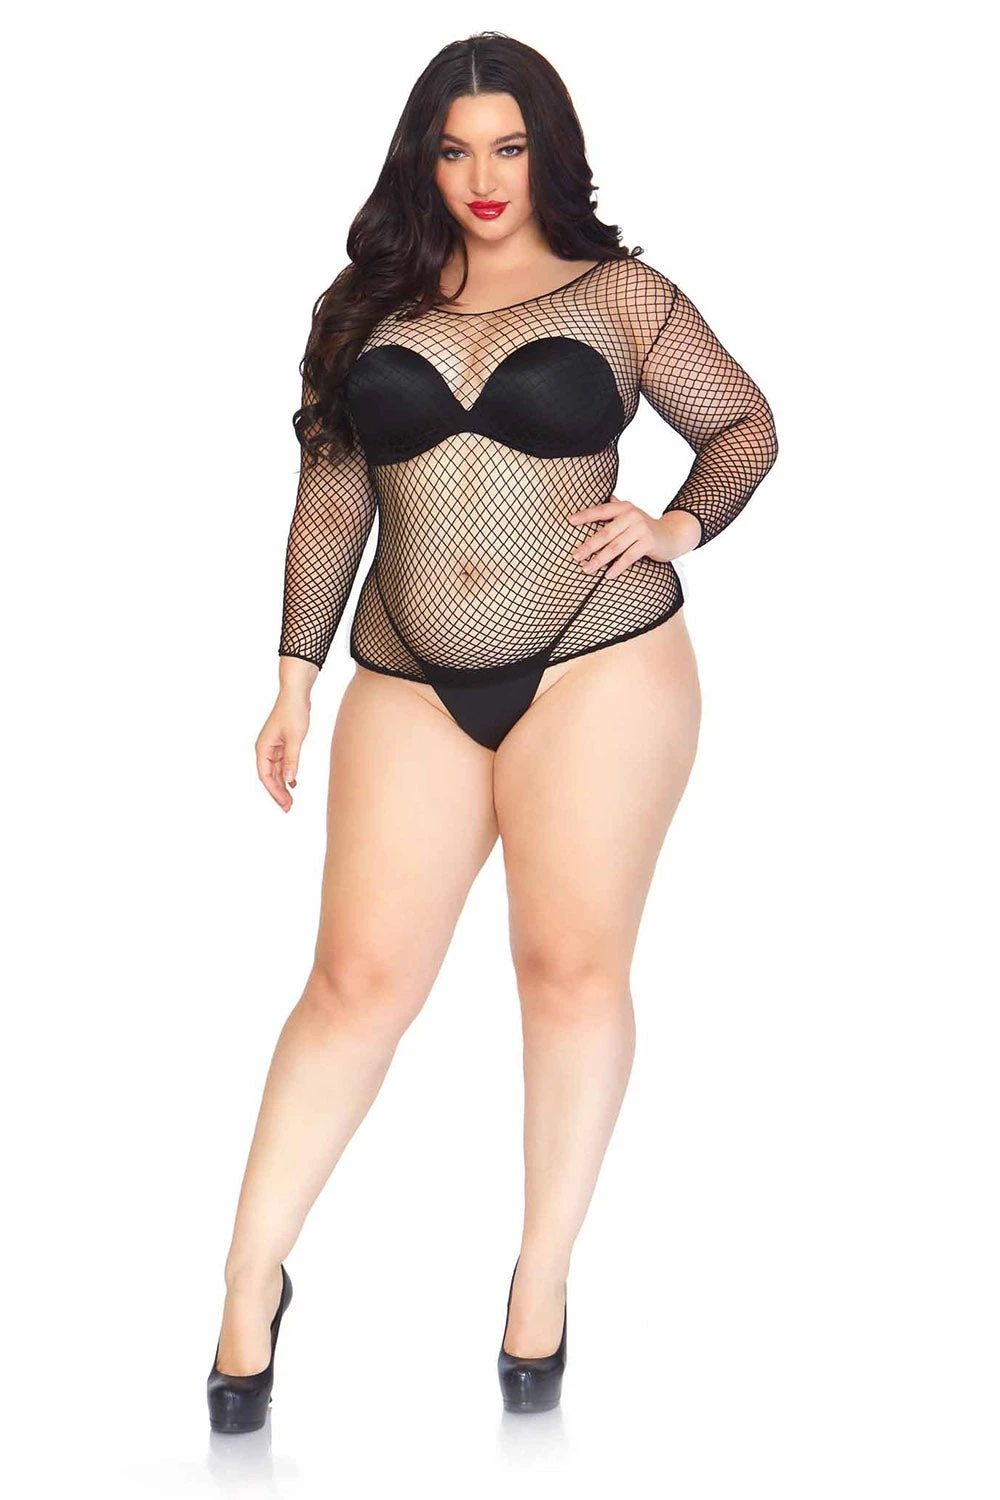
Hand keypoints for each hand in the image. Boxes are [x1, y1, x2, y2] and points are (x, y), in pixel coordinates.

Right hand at [256, 693, 310, 811]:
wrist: (296, 694)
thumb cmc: (293, 712)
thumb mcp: (295, 738)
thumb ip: (292, 760)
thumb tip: (288, 781)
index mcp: (263, 748)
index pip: (265, 776)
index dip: (274, 792)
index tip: (284, 804)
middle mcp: (265, 749)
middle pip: (269, 776)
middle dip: (278, 793)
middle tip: (288, 808)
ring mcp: (273, 747)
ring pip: (276, 772)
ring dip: (282, 786)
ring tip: (291, 801)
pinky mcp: (281, 745)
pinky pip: (282, 764)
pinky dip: (287, 774)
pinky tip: (294, 783)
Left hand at [568, 498, 700, 578]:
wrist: (671, 534)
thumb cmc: (644, 527)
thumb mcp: (630, 515)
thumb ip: (617, 507)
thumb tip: (606, 494)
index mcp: (623, 507)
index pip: (601, 510)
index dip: (585, 516)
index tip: (570, 521)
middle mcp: (631, 516)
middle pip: (605, 533)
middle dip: (588, 546)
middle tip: (575, 556)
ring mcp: (640, 529)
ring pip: (615, 547)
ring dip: (599, 560)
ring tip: (586, 569)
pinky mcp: (648, 542)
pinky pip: (629, 557)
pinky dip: (618, 567)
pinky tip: (608, 575)